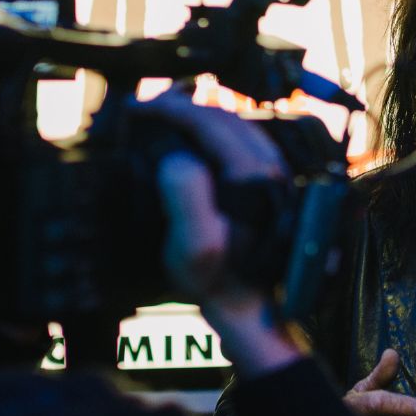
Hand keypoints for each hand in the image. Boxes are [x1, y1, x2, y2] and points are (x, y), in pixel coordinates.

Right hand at [140, 94, 297, 374]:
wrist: (254, 308)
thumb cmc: (220, 281)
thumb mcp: (194, 248)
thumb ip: (186, 198)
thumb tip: (177, 157)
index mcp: (251, 177)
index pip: (208, 123)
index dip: (169, 109)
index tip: (138, 107)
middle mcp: (271, 170)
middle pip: (225, 119)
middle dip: (184, 108)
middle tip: (147, 109)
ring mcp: (277, 177)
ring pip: (239, 128)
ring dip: (201, 118)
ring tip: (168, 119)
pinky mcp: (276, 187)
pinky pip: (246, 143)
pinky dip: (217, 134)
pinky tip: (199, 143)